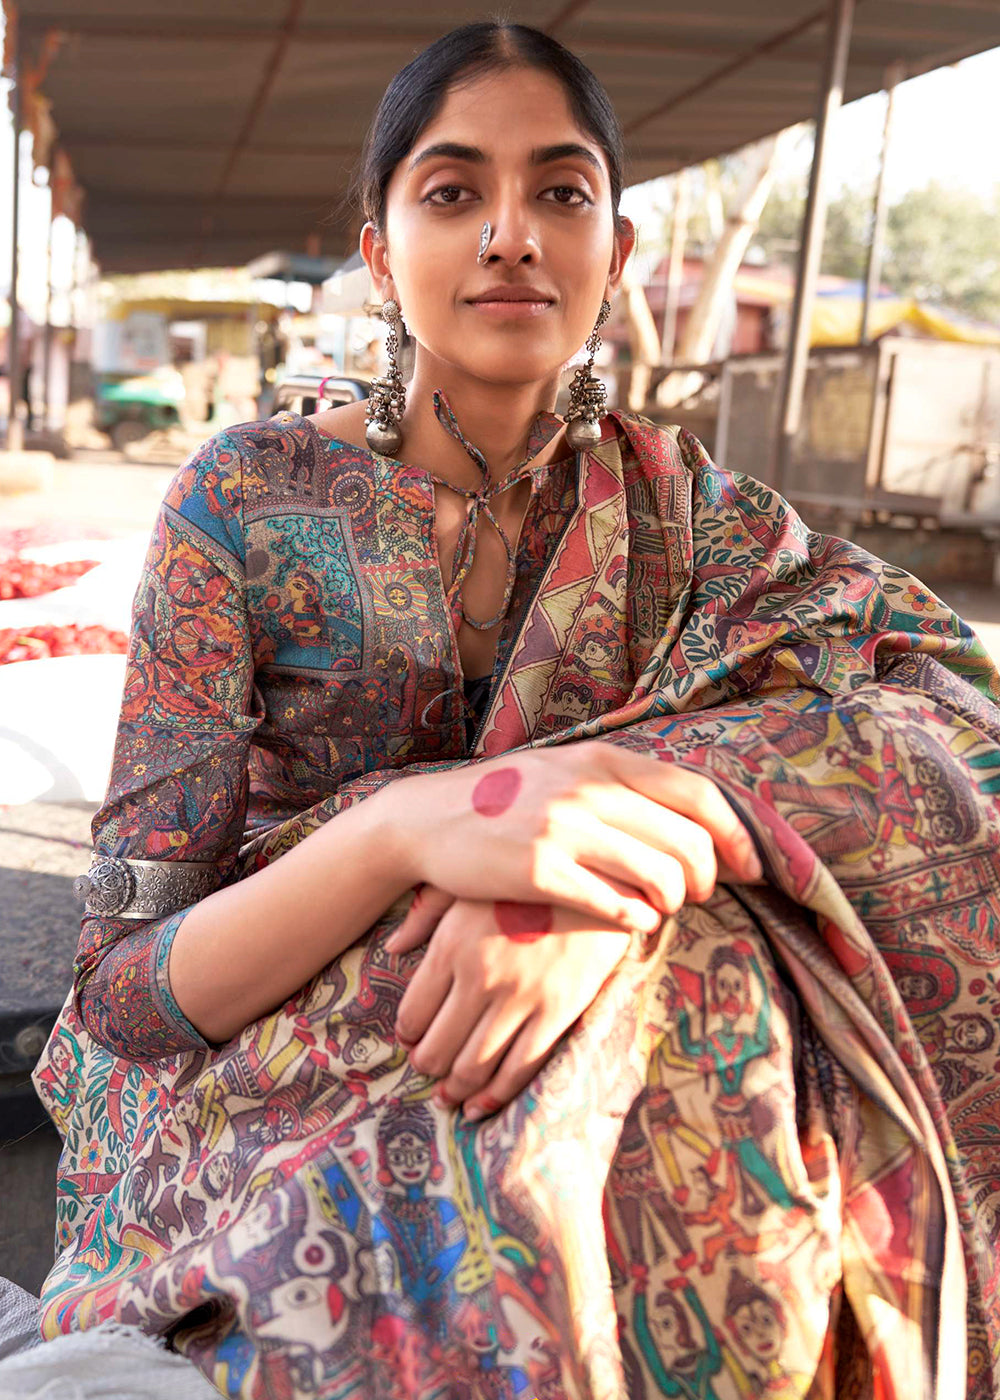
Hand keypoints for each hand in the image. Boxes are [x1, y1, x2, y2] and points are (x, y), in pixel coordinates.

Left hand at [386, 889, 633, 1119]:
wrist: (598, 876)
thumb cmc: (527, 878)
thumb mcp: (471, 884)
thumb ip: (427, 915)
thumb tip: (392, 947)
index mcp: (452, 944)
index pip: (413, 1013)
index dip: (408, 1036)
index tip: (411, 1041)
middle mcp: (481, 976)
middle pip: (438, 1046)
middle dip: (427, 1067)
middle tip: (427, 1071)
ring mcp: (520, 998)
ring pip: (475, 1065)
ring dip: (455, 1088)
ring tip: (449, 1095)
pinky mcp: (558, 1011)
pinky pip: (520, 1066)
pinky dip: (495, 1095)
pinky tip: (480, 1105)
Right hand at [387, 741, 763, 936]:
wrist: (427, 820)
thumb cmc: (504, 801)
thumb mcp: (563, 771)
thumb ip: (618, 784)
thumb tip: (686, 814)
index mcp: (603, 760)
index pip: (697, 793)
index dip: (735, 833)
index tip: (749, 865)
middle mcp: (590, 789)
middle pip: (688, 840)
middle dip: (708, 876)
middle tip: (701, 895)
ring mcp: (564, 829)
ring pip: (659, 876)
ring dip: (674, 901)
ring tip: (663, 909)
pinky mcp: (541, 871)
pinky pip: (615, 904)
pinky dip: (637, 919)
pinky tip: (633, 923)